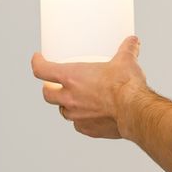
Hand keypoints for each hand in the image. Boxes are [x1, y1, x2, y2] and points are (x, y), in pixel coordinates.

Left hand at [31, 36, 146, 139]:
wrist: (134, 110)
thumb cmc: (125, 86)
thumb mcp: (125, 60)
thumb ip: (127, 49)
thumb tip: (133, 41)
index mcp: (72, 78)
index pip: (42, 70)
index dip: (37, 63)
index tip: (38, 59)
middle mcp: (69, 98)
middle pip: (47, 94)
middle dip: (48, 89)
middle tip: (55, 84)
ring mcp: (76, 116)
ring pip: (63, 111)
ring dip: (66, 105)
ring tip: (76, 100)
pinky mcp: (87, 129)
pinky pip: (79, 124)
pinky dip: (82, 119)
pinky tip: (92, 115)